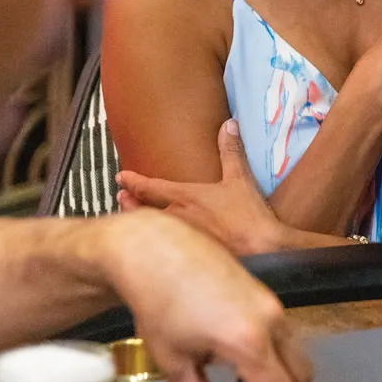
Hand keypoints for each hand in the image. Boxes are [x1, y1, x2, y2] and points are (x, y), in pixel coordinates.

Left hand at [97, 210, 310, 381]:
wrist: (156, 250)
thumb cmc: (159, 302)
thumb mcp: (173, 360)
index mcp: (249, 342)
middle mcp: (271, 321)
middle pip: (301, 373)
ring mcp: (271, 303)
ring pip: (294, 350)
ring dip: (279, 370)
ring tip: (243, 379)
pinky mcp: (265, 292)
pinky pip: (282, 330)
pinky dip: (271, 350)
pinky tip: (238, 353)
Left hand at [117, 120, 289, 256]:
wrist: (261, 249)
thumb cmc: (249, 215)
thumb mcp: (240, 179)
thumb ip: (231, 151)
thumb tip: (229, 124)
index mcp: (186, 198)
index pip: (151, 187)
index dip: (134, 181)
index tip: (121, 177)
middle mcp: (177, 218)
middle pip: (143, 211)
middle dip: (130, 204)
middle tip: (120, 198)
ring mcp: (180, 240)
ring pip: (152, 230)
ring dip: (140, 223)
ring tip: (132, 219)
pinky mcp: (188, 257)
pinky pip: (164, 249)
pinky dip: (156, 243)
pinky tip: (157, 245)